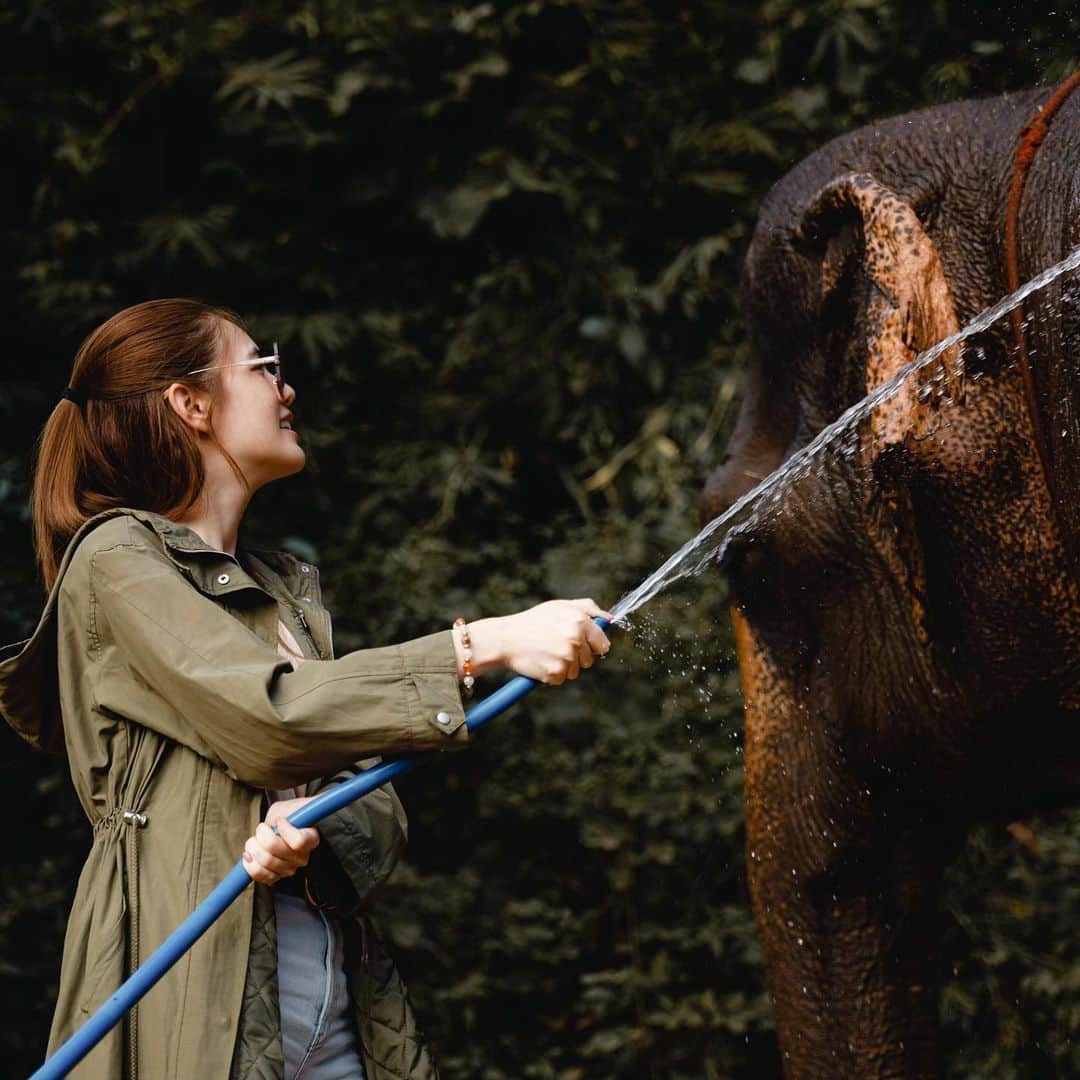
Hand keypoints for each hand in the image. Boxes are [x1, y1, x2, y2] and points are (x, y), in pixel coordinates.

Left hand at [242, 796, 320, 884]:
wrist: (291, 827)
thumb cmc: (291, 817)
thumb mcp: (287, 808)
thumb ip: (280, 816)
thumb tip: (270, 827)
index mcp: (311, 839)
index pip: (298, 841)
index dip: (284, 829)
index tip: (280, 820)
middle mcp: (302, 857)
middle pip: (275, 851)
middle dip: (262, 835)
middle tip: (262, 828)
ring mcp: (289, 868)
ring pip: (265, 862)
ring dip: (253, 848)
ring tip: (254, 840)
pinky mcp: (277, 876)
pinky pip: (260, 875)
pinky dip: (250, 865)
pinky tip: (249, 854)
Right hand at [461, 599, 611, 684]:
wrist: (505, 638)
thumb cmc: (533, 621)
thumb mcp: (559, 606)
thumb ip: (587, 608)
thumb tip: (608, 619)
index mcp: (579, 621)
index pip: (602, 643)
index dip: (593, 646)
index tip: (583, 646)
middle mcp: (575, 639)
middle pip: (589, 660)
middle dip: (576, 656)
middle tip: (556, 646)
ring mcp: (566, 657)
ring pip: (576, 671)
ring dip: (564, 666)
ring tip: (546, 652)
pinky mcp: (556, 673)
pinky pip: (562, 679)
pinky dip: (552, 674)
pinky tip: (541, 661)